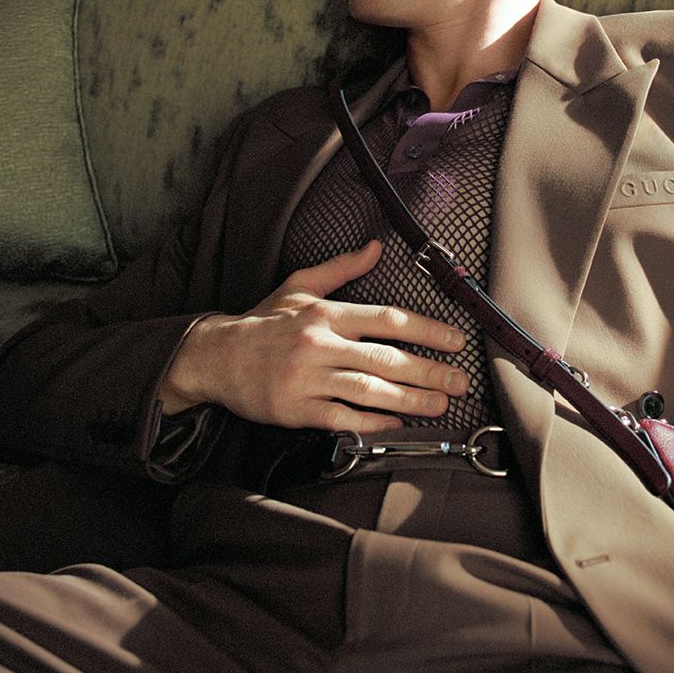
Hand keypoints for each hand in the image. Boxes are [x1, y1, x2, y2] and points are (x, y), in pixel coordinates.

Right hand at [158, 240, 468, 431]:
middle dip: (429, 372)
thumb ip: (341, 269)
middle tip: (459, 382)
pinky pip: (342, 419)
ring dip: (410, 401)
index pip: (388, 320)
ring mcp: (307, 379)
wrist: (214, 357)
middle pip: (386, 359)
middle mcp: (319, 345)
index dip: (427, 330)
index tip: (455, 341)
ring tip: (439, 405)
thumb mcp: (300, 287)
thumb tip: (375, 248)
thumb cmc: (263, 322)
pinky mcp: (295, 409)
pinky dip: (372, 423)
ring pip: (369, 391)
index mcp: (325, 314)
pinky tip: (396, 424)